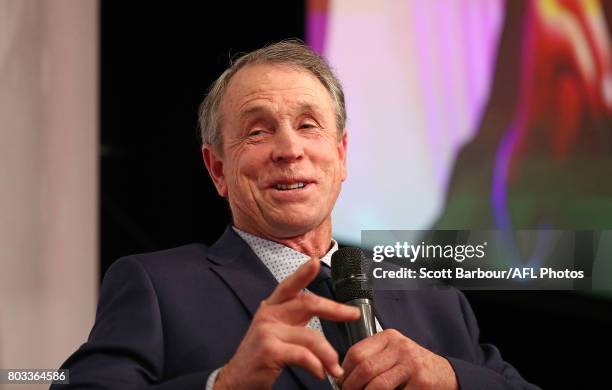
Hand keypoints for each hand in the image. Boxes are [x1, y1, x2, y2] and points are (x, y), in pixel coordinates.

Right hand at [214, 258, 360, 388]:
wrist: (236, 381)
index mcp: (272, 307)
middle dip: (334, 309)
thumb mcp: (276, 331)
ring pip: (310, 336)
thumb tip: (328, 313)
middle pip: (307, 303)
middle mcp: (269, 315)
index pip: (290, 285)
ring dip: (328, 354)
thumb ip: (295, 319)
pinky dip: (316, 366)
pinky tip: (320, 373)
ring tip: (335, 368)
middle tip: (353, 314)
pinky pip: (303, 355)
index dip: (303, 273)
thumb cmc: (261, 357)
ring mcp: (268, 332)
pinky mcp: (269, 350)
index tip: (315, 262)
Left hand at [339, 329, 457, 389]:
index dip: (344, 371)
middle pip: (364, 368)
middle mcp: (400, 347)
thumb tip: (344, 375)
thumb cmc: (413, 365)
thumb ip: (372, 358)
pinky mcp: (421, 382)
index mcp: (389, 337)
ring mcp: (412, 364)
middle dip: (351, 386)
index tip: (341, 382)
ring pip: (377, 385)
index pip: (356, 352)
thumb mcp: (393, 353)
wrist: (445, 374)